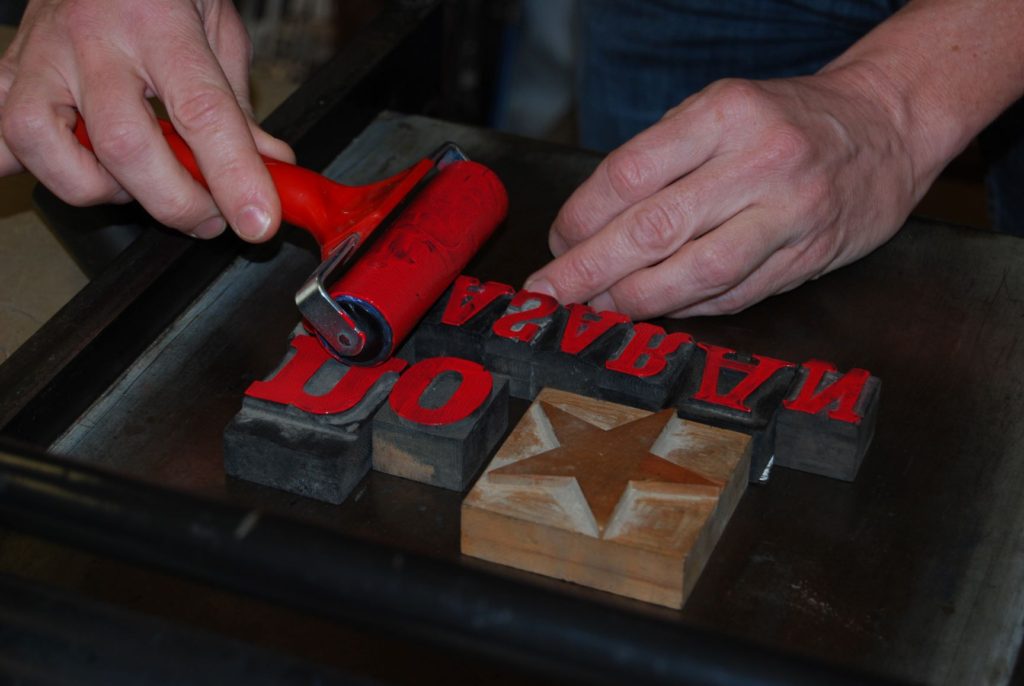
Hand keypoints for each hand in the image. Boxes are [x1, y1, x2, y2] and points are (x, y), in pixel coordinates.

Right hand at [0, 0, 294, 240]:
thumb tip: (270, 165)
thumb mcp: (217, 28)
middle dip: (175, 201)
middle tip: (209, 214)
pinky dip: (23, 166)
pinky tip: (67, 168)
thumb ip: (239, 104)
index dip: (234, 177)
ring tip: (133, 180)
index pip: (202, 112)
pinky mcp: (8, 73)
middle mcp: (92, 39)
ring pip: (43, 145)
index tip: (258, 220)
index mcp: (158, 23)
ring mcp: (41, 56)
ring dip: (97, 186)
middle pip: (124, 145)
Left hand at [524, 70, 927, 318]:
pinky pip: (733, 294)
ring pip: (696, 272)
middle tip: (549, 294)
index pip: (629, 174)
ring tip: (597, 308)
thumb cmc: (784, 119)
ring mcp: (789, 213)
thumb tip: (587, 227)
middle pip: (654, 228)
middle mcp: (759, 162)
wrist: (885, 127)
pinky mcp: (806, 257)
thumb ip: (658, 160)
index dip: (581, 218)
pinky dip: (685, 307)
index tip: (555, 241)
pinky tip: (654, 309)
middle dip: (589, 270)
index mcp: (724, 113)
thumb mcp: (717, 110)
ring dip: (635, 299)